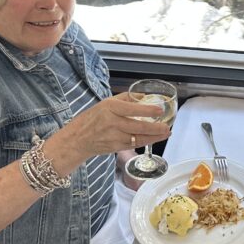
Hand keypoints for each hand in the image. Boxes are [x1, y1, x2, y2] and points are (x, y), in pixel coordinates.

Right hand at [53, 92, 169, 163]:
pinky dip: (145, 142)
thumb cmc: (91, 119)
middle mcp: (111, 123)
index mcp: (109, 108)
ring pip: (138, 137)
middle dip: (155, 127)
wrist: (77, 139)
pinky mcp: (115, 147)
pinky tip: (154, 139)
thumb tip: (144, 96)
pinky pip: (133, 144)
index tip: (159, 110)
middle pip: (137, 126)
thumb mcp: (105, 103)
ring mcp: (113, 137)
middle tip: (167, 125)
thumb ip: (125, 99)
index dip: (147, 110)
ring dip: (154, 136)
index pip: (131, 109)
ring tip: (165, 132)